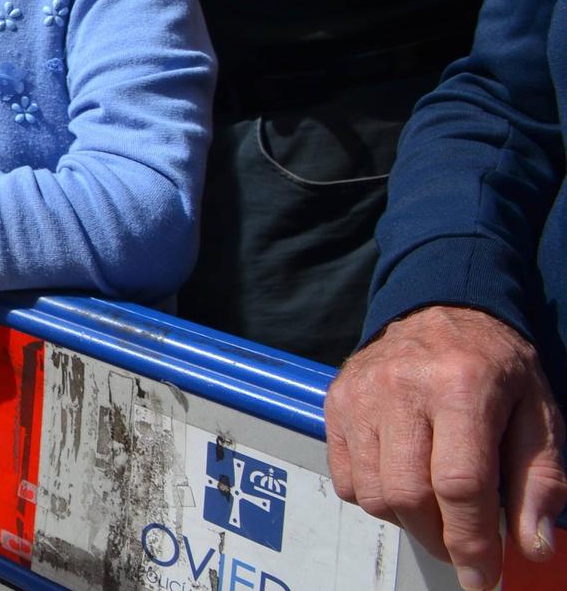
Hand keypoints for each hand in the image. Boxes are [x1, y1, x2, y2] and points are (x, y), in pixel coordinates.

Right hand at [327, 305, 566, 587]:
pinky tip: (404, 480)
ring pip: (374, 493)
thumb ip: (539, 483)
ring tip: (435, 509)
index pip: (459, 484)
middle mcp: (403, 386)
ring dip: (408, 520)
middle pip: (408, 495)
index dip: (472, 542)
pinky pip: (347, 478)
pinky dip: (376, 497)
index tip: (483, 578)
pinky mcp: (336, 401)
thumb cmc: (499, 371)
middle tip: (463, 545)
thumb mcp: (540, 418)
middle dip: (439, 538)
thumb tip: (530, 546)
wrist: (444, 312)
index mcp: (462, 385)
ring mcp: (361, 393)